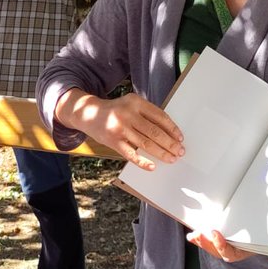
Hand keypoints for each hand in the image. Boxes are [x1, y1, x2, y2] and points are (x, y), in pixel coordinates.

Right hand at [59, 91, 183, 170]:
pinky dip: (142, 162)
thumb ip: (146, 114)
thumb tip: (169, 133)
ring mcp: (119, 128)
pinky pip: (131, 154)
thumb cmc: (115, 111)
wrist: (88, 113)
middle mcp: (128, 114)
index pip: (159, 116)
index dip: (172, 128)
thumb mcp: (131, 105)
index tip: (180, 138)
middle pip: (154, 131)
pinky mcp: (113, 141)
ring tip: (171, 158)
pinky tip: (152, 166)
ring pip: (146, 143)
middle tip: (179, 151)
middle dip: (170, 143)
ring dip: (161, 153)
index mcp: (135, 102)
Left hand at [186, 229, 267, 263]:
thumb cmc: (266, 235)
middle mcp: (232, 252)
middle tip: (198, 234)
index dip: (220, 245)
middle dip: (206, 244)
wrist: (264, 232)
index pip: (229, 254)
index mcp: (242, 253)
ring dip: (200, 242)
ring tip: (193, 236)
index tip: (215, 232)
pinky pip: (207, 242)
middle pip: (216, 252)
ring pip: (210, 248)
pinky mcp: (217, 239)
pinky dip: (199, 239)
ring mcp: (224, 247)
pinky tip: (190, 236)